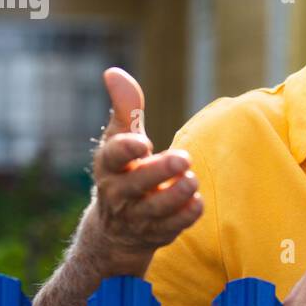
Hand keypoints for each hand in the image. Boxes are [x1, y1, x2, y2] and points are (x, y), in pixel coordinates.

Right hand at [81, 68, 202, 274]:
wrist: (116, 229)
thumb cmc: (124, 170)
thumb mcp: (120, 139)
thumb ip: (124, 107)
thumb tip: (113, 72)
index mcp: (109, 166)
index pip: (113, 156)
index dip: (126, 149)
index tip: (143, 142)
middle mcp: (118, 193)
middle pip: (136, 184)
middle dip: (159, 172)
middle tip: (184, 157)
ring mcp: (136, 216)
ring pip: (156, 209)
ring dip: (177, 194)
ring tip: (191, 180)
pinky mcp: (155, 233)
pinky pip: (172, 227)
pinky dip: (186, 215)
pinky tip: (196, 201)